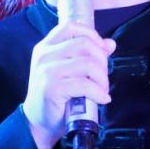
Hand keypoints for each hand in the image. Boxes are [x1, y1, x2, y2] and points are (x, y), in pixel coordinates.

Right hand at [22, 21, 115, 148]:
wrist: (39, 122)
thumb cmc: (57, 95)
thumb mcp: (70, 71)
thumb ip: (88, 55)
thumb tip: (110, 43)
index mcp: (46, 46)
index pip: (71, 27)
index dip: (92, 35)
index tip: (102, 51)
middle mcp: (44, 55)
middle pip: (84, 44)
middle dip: (102, 60)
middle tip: (103, 78)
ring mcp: (46, 71)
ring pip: (87, 63)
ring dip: (102, 79)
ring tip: (103, 90)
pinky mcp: (51, 88)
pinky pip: (83, 84)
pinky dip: (98, 92)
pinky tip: (102, 99)